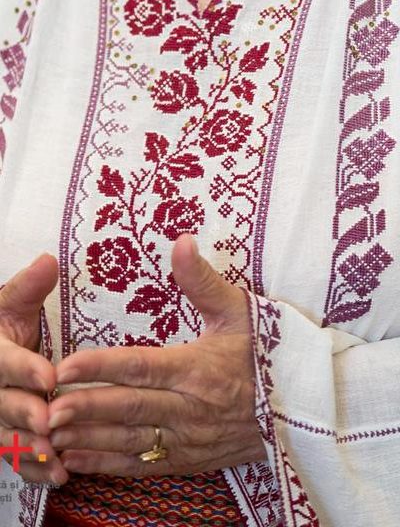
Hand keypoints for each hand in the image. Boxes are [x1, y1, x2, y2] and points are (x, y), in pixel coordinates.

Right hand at [0, 254, 67, 485]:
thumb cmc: (7, 329)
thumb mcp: (15, 306)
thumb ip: (30, 288)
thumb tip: (49, 260)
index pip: (1, 362)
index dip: (23, 370)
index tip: (49, 377)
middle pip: (2, 404)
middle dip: (24, 413)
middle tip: (49, 422)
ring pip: (5, 438)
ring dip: (29, 450)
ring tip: (53, 457)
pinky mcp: (2, 440)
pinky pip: (14, 460)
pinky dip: (34, 470)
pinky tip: (58, 476)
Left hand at [49, 235, 263, 476]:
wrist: (302, 408)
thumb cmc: (267, 353)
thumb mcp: (240, 310)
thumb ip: (203, 280)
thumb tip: (182, 241)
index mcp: (199, 368)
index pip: (142, 366)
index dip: (102, 367)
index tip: (67, 365)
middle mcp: (191, 408)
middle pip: (130, 408)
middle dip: (86, 408)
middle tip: (47, 406)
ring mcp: (189, 439)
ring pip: (132, 442)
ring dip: (90, 440)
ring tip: (52, 434)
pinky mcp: (189, 460)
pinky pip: (144, 465)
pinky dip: (109, 465)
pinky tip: (79, 459)